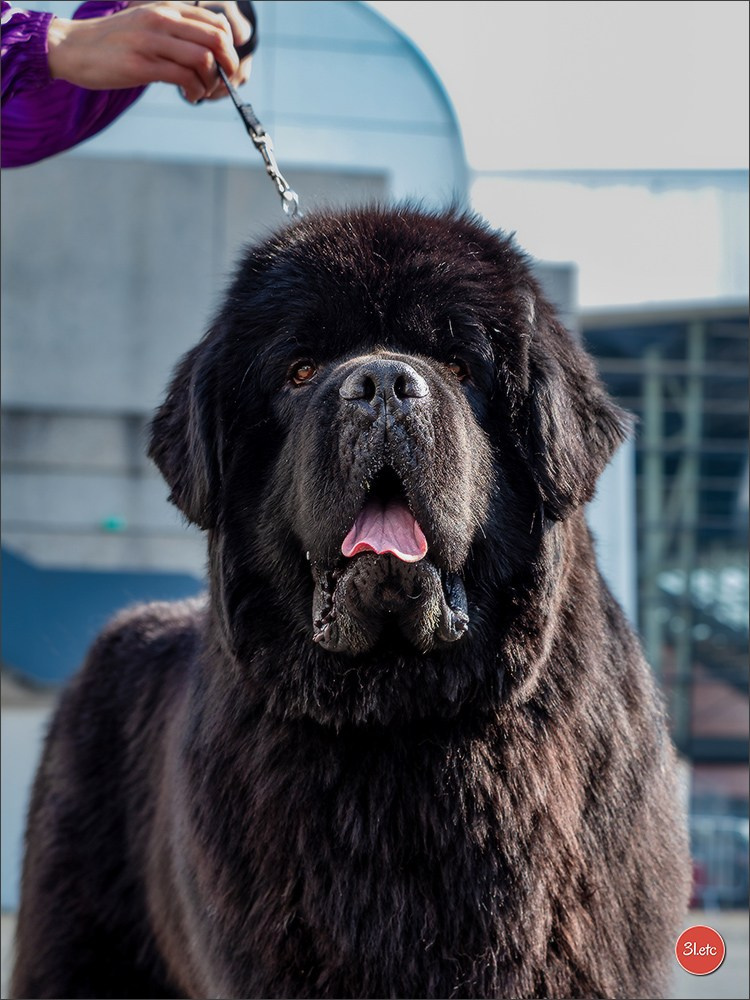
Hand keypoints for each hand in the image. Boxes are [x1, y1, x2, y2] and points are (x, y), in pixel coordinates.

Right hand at [47, 1, 252, 103]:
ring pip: (204, 60)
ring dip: (211, 83)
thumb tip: (206, 53)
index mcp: (166, 9)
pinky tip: (191, 97)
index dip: (230, 48)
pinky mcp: (142, 65)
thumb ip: (174, 34)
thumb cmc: (113, 43)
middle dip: (228, 67)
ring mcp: (152, 41)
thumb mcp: (147, 27)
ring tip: (201, 92)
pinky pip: (184, 78)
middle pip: (217, 40)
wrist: (74, 48)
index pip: (216, 22)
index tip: (224, 66)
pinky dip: (196, 92)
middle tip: (222, 83)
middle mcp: (162, 20)